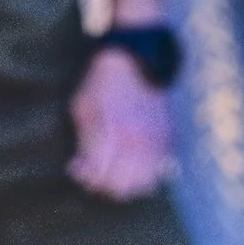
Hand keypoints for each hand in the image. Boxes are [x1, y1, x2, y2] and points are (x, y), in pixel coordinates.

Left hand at [68, 46, 175, 199]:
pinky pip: (158, 172)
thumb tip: (77, 171)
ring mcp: (157, 142)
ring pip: (143, 185)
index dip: (84, 177)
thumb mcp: (83, 106)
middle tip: (92, 173)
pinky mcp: (168, 140)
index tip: (76, 169)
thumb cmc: (102, 82)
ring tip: (111, 171)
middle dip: (103, 184)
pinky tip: (130, 166)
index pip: (100, 174)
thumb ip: (83, 142)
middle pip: (122, 186)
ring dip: (126, 184)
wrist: (136, 58)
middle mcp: (138, 141)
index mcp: (114, 131)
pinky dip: (144, 176)